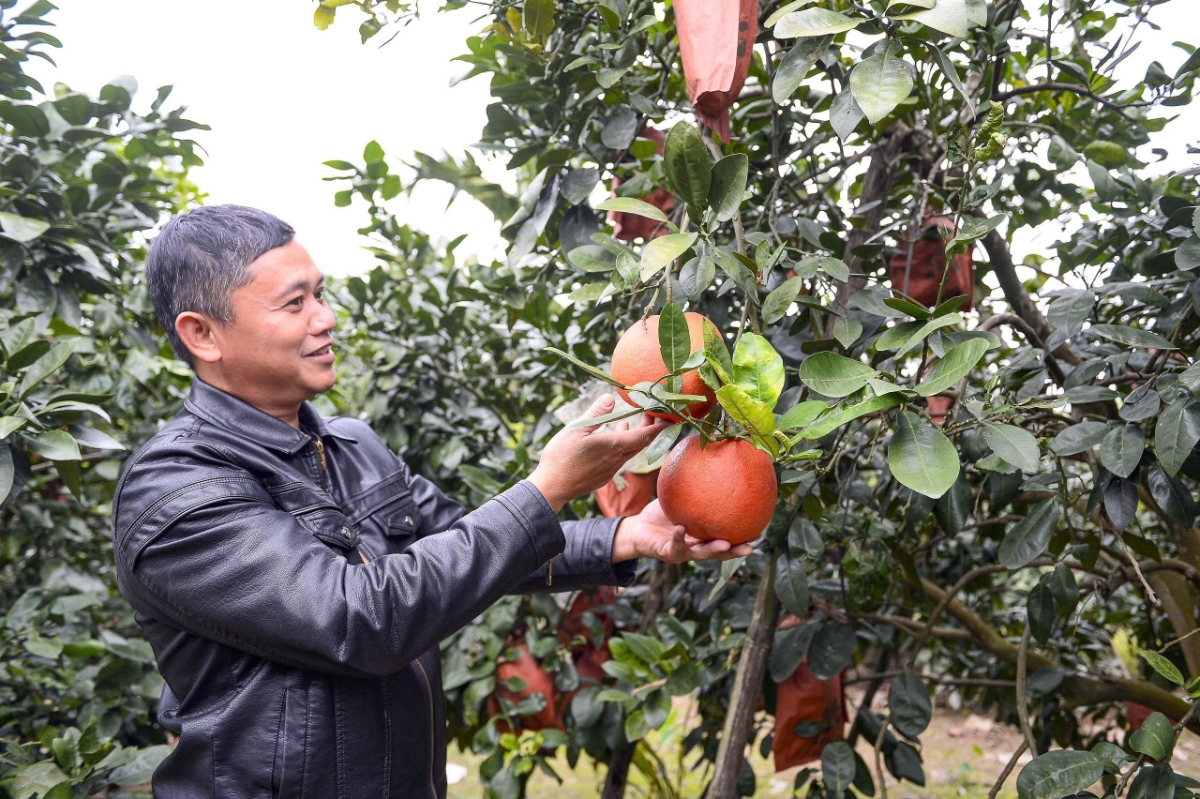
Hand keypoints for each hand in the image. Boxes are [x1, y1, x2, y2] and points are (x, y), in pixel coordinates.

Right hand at [529, 394, 668, 511]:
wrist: (552, 488)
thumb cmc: (562, 457)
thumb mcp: (576, 429)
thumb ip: (596, 414)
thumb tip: (610, 398)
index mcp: (614, 446)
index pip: (645, 435)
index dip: (658, 426)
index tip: (669, 417)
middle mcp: (617, 460)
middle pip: (640, 443)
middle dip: (648, 428)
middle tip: (649, 413)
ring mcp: (610, 470)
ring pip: (629, 452)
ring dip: (633, 437)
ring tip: (629, 422)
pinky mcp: (602, 477)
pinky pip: (618, 459)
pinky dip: (621, 446)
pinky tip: (610, 440)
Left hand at [612, 499, 753, 563]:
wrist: (638, 529)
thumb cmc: (662, 513)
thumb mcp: (680, 498)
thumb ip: (692, 486)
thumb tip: (707, 459)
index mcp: (704, 536)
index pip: (728, 537)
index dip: (742, 536)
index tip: (758, 531)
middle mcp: (697, 546)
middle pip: (721, 552)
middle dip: (735, 550)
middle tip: (750, 546)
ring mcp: (684, 551)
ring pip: (701, 554)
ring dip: (713, 550)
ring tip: (724, 544)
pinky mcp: (667, 552)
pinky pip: (675, 545)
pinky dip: (679, 537)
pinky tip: (682, 528)